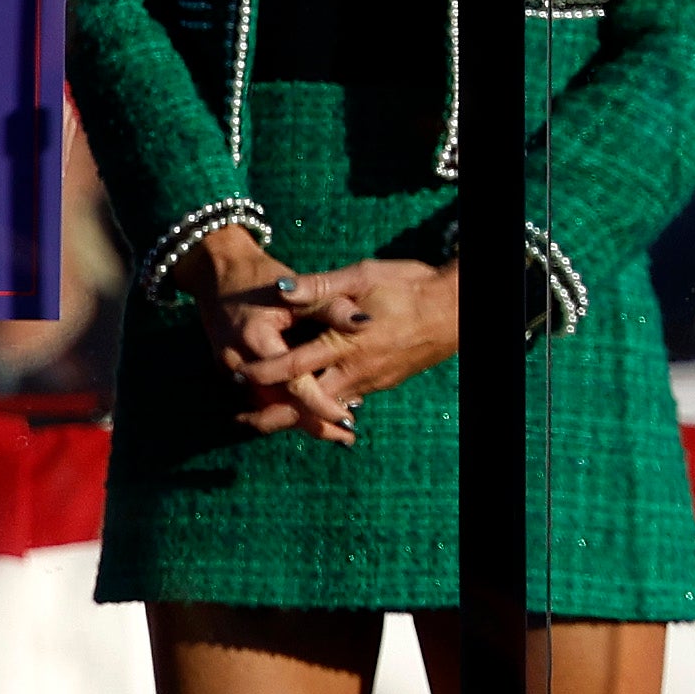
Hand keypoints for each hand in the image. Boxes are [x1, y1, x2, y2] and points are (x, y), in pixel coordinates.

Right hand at [187, 225, 337, 439]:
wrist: (218, 272)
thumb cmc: (260, 276)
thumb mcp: (296, 287)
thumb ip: (329, 306)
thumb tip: (366, 322)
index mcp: (256, 339)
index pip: (293, 383)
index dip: (321, 403)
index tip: (347, 417)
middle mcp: (239, 362)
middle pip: (279, 405)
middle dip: (312, 423)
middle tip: (347, 436)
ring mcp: (231, 370)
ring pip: (268, 406)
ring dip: (299, 419)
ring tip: (335, 433)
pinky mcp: (231, 371)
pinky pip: (260, 396)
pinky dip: (284, 406)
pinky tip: (309, 413)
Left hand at [234, 257, 462, 445]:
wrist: (456, 309)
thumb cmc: (409, 285)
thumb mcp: (362, 276)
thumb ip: (319, 287)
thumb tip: (281, 289)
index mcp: (346, 343)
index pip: (295, 366)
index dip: (264, 373)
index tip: (238, 376)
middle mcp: (357, 370)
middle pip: (308, 402)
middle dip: (276, 413)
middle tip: (244, 418)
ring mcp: (372, 381)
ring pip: (328, 405)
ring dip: (299, 411)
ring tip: (267, 413)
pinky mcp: (383, 382)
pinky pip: (347, 399)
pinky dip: (324, 405)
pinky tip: (311, 401)